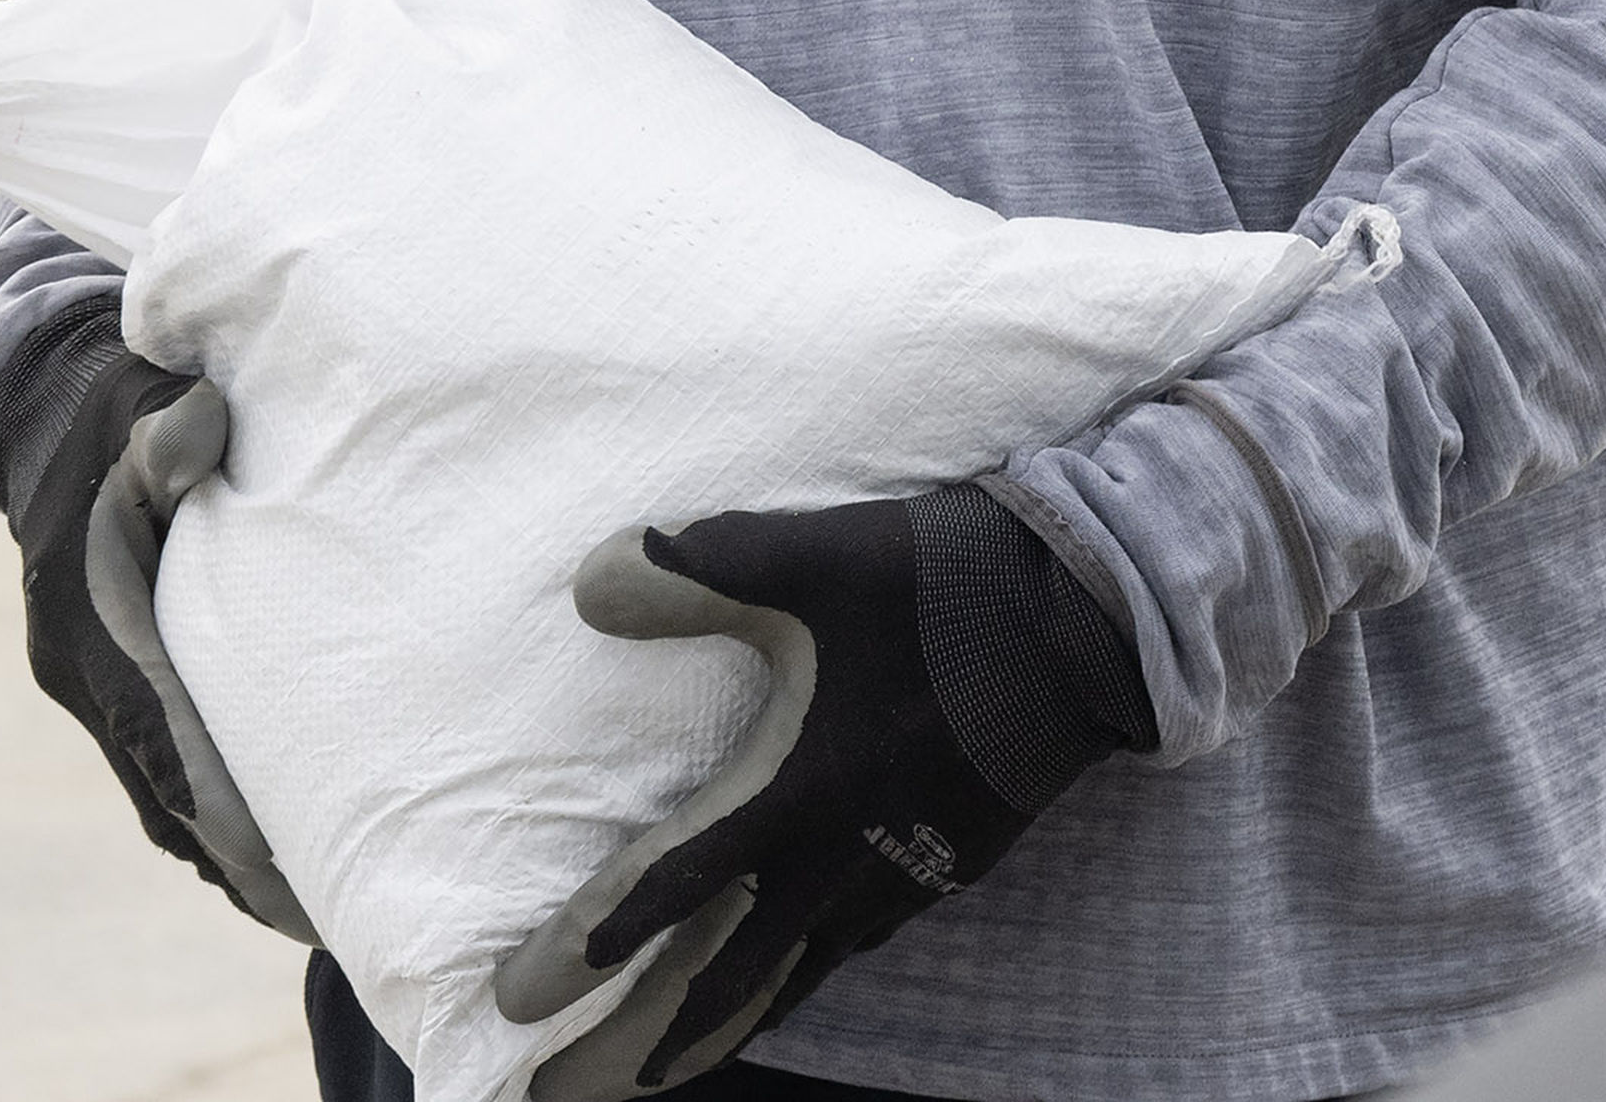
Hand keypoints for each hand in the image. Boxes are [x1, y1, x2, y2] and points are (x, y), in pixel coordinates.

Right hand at [0, 300, 311, 937]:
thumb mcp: (141, 397)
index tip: (300, 884)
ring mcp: (91, 687)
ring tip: (330, 908)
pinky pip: (166, 775)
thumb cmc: (118, 403)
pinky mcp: (110, 688)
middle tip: (342, 922)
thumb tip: (200, 424)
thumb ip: (169, 425)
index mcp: (90, 622)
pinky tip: (284, 847)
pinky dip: (218, 816)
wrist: (47, 408)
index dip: (231, 821)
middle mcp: (83, 672)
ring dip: (237, 853)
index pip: (167, 747)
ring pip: (168, 800)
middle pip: (173, 801)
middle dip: (250, 865)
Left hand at [497, 487, 1146, 1095]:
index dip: (584, 948)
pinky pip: (839, 960)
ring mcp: (891, 879)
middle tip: (555, 1095)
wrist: (1089, 626)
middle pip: (709, 983)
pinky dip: (784, 996)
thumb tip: (587, 584)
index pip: (663, 891)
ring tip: (645, 1079)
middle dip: (627, 1045)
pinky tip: (769, 1004)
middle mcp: (834, 861)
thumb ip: (694, 571)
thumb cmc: (942, 589)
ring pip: (777, 988)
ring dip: (701, 1037)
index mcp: (793, 794)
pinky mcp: (937, 873)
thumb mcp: (808, 558)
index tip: (517, 997)